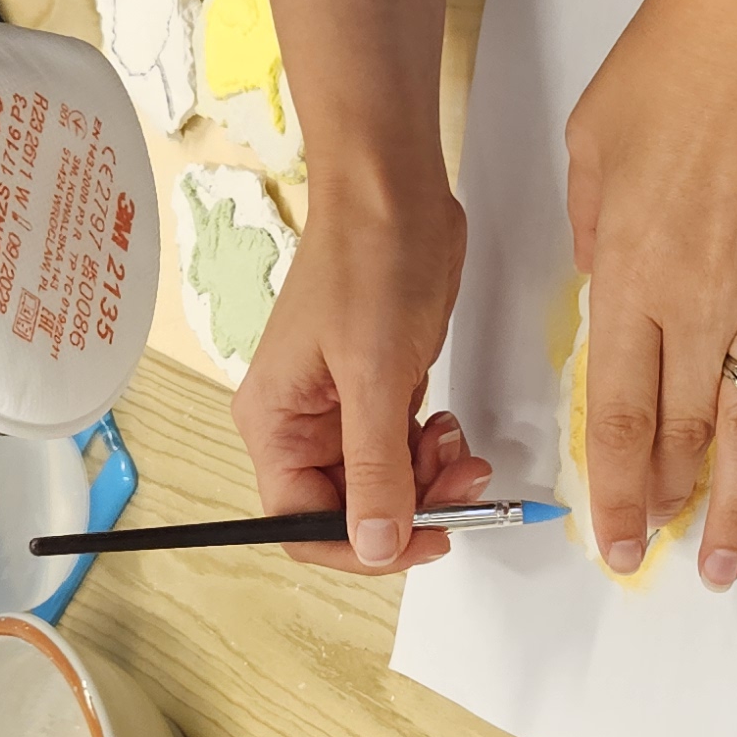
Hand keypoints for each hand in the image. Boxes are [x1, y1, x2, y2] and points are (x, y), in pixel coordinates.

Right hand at [235, 173, 490, 569]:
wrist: (394, 190)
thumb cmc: (369, 262)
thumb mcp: (375, 376)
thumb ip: (376, 469)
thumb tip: (374, 545)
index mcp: (275, 424)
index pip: (301, 524)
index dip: (360, 546)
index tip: (421, 539)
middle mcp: (300, 422)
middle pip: (348, 509)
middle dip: (407, 508)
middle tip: (462, 488)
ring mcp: (340, 406)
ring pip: (383, 483)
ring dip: (428, 481)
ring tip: (459, 448)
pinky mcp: (378, 387)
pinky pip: (402, 449)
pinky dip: (432, 452)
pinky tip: (448, 425)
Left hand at [565, 0, 736, 585]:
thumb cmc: (672, 64)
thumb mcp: (591, 152)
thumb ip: (597, 241)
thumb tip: (609, 301)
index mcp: (632, 275)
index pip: (618, 413)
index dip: (613, 488)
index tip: (609, 538)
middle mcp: (704, 301)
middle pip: (684, 432)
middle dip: (666, 505)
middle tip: (659, 556)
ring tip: (727, 565)